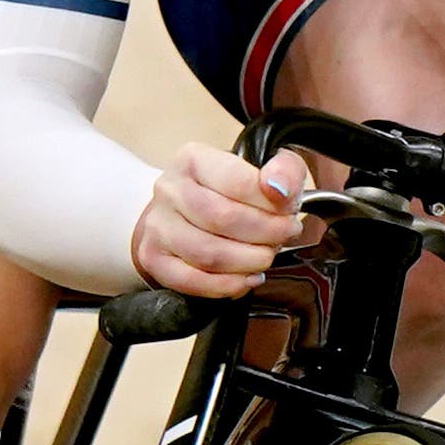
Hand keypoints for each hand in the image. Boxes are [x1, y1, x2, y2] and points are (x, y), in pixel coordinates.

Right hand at [129, 144, 312, 298]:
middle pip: (222, 218)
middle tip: (283, 237)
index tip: (289, 213)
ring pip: (208, 253)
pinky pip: (192, 281)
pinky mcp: (154, 258)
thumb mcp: (263, 169)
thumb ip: (283, 171)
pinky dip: (227, 285)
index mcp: (193, 159)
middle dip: (265, 234)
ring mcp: (157, 225)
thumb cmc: (227, 192)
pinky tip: (246, 278)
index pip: (237, 181)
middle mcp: (169, 189)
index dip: (271, 204)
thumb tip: (278, 188)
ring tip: (266, 257)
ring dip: (248, 261)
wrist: (183, 211)